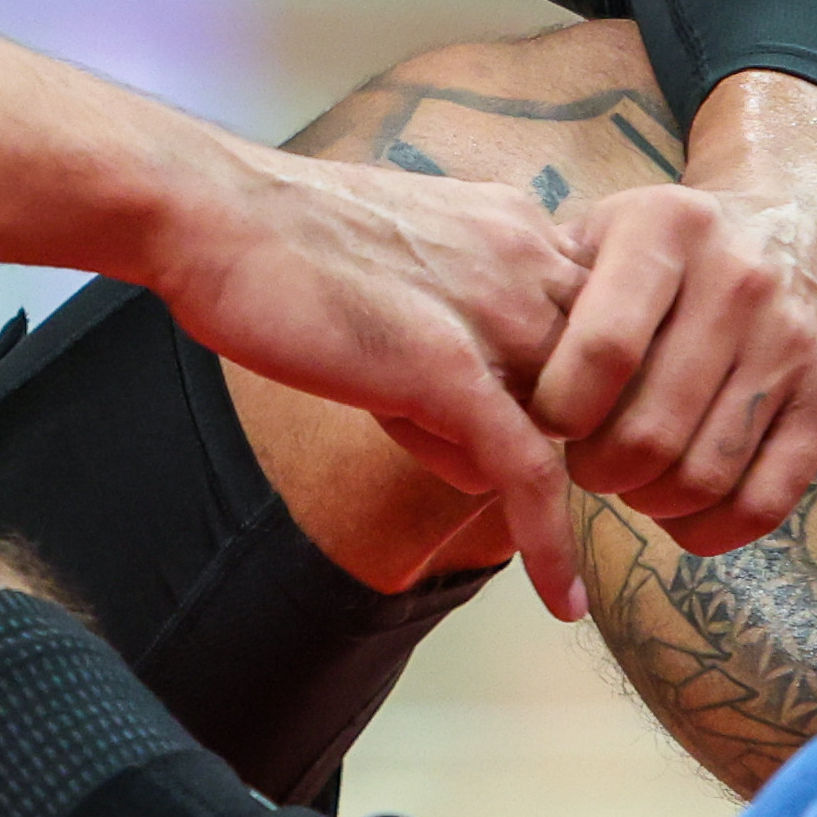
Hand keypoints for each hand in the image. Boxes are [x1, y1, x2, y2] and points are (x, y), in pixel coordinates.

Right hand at [150, 146, 594, 616]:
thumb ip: (461, 291)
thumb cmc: (286, 231)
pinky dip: (552, 544)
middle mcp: (527, 259)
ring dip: (498, 465)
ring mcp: (494, 315)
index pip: (603, 324)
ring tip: (405, 426)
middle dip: (537, 426)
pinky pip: (528, 474)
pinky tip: (564, 602)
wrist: (212, 214)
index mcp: (518, 223)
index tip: (542, 420)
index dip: (569, 385)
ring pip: (558, 429)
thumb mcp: (409, 242)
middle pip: (589, 384)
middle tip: (444, 421)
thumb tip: (473, 360)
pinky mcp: (449, 371)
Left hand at [535, 71, 816, 548]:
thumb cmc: (677, 244)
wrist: (809, 220)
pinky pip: (763, 504)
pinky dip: (707, 530)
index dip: (559, 413)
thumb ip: (547, 285)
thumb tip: (482, 365)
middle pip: (647, 432)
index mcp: (668, 230)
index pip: (602, 352)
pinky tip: (681, 510)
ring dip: (649, 502)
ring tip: (633, 480)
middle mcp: (741, 282)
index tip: (546, 423)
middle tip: (588, 464)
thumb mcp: (611, 228)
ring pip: (702, 477)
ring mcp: (796, 346)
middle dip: (598, 471)